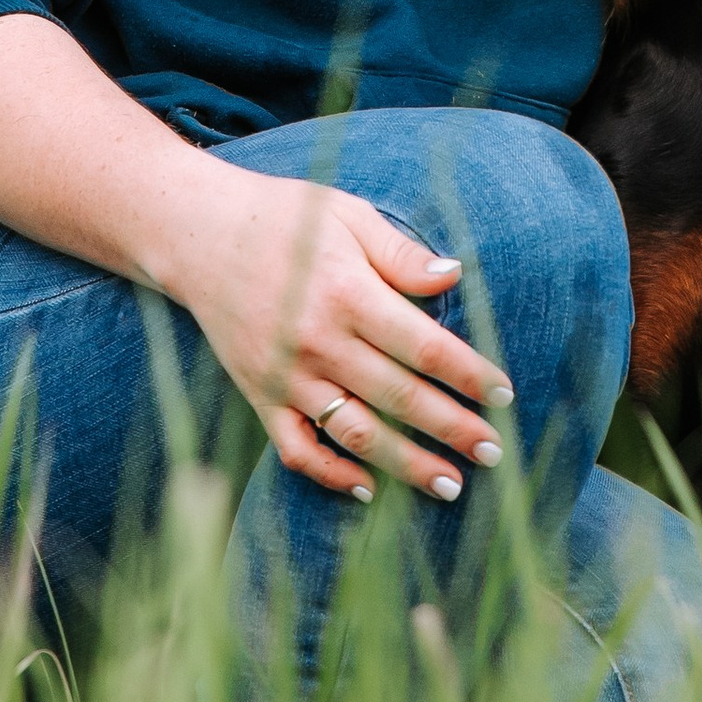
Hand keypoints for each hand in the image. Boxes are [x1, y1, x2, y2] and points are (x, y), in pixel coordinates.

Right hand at [165, 163, 512, 504]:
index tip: (504, 394)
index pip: (423, 345)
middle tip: (494, 453)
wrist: (197, 232)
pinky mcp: (259, 395)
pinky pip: (298, 449)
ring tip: (450, 484)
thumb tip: (455, 276)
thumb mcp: (347, 214)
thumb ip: (400, 254)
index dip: (468, 374)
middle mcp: (318, 340)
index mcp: (347, 291)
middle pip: (400, 398)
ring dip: (407, 465)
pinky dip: (332, 474)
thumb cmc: (283, 216)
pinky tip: (369, 488)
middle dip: (453, 429)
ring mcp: (286, 374)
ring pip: (357, 433)